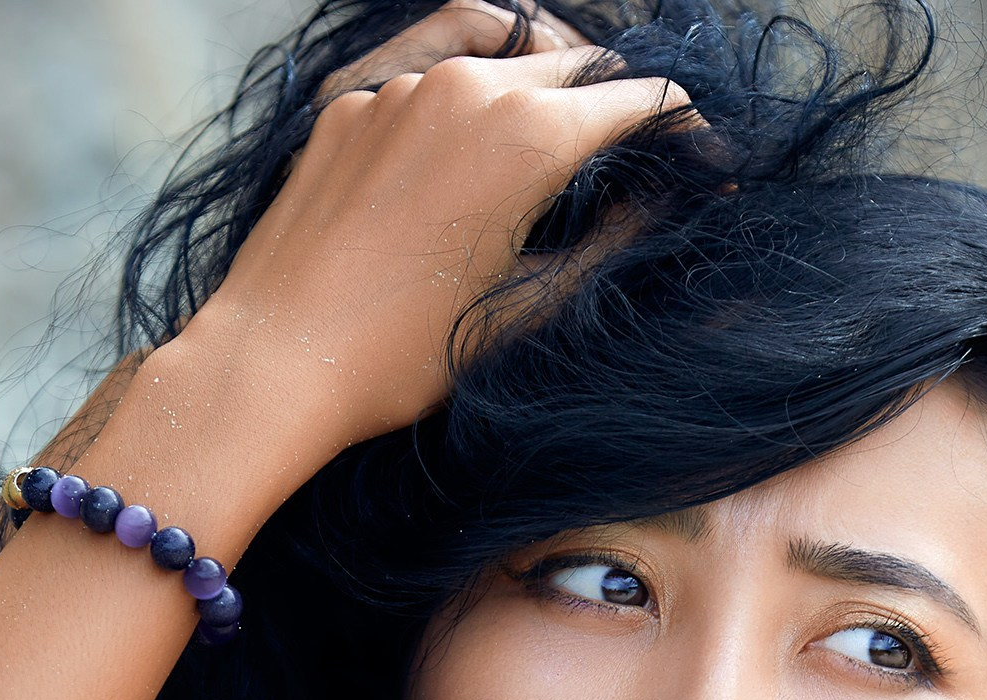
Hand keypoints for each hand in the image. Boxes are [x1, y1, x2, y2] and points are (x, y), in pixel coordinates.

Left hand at [177, 1, 687, 455]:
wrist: (277, 362)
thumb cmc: (408, 356)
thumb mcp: (535, 306)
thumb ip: (614, 239)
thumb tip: (666, 198)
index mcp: (529, 134)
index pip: (641, 99)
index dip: (687, 131)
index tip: (708, 166)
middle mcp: (467, 86)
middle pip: (578, 63)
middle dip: (622, 99)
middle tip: (646, 149)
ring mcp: (399, 87)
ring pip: (501, 51)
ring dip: (548, 80)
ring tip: (567, 121)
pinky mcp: (347, 103)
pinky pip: (425, 64)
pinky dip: (469, 84)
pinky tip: (475, 124)